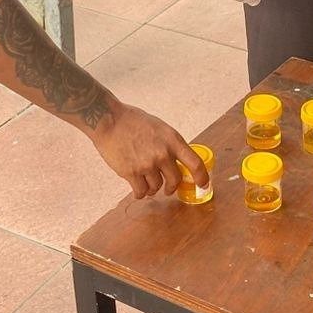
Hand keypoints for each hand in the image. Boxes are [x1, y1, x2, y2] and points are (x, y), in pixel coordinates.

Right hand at [89, 102, 209, 199]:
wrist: (108, 120)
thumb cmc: (133, 121)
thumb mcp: (160, 128)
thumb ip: (170, 145)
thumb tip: (178, 162)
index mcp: (173, 140)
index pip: (195, 163)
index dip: (202, 177)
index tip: (204, 185)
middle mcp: (162, 154)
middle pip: (175, 180)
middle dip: (171, 187)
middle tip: (167, 188)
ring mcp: (147, 164)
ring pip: (156, 187)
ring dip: (152, 188)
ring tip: (145, 180)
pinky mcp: (131, 173)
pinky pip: (141, 191)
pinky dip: (140, 192)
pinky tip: (137, 188)